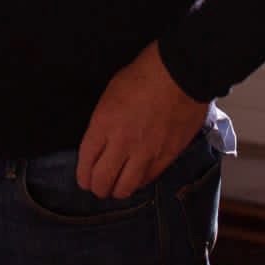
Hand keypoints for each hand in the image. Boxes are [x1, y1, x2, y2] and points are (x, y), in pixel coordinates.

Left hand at [76, 41, 207, 198]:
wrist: (180, 74)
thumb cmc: (144, 75)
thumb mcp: (111, 93)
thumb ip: (103, 122)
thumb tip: (101, 141)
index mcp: (104, 124)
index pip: (86, 162)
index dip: (83, 176)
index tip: (84, 179)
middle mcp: (122, 143)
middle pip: (102, 181)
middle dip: (97, 187)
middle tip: (99, 185)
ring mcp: (145, 153)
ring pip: (125, 189)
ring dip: (118, 190)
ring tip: (117, 187)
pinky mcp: (167, 157)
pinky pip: (148, 180)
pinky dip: (139, 182)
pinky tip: (137, 178)